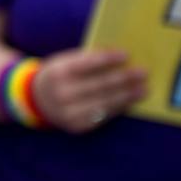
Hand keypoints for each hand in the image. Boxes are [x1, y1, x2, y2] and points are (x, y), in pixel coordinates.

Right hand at [32, 48, 147, 133]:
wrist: (37, 100)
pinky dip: (118, 108)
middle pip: (100, 84)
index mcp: (58, 72)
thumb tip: (119, 58)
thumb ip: (86, 59)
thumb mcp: (64, 62)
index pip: (87, 63)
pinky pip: (102, 116)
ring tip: (143, 89)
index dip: (107, 59)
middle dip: (124, 78)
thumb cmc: (58, 75)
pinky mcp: (77, 126)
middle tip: (143, 73)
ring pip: (104, 102)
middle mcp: (62, 93)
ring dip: (128, 96)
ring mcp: (69, 112)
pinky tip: (129, 101)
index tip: (126, 55)